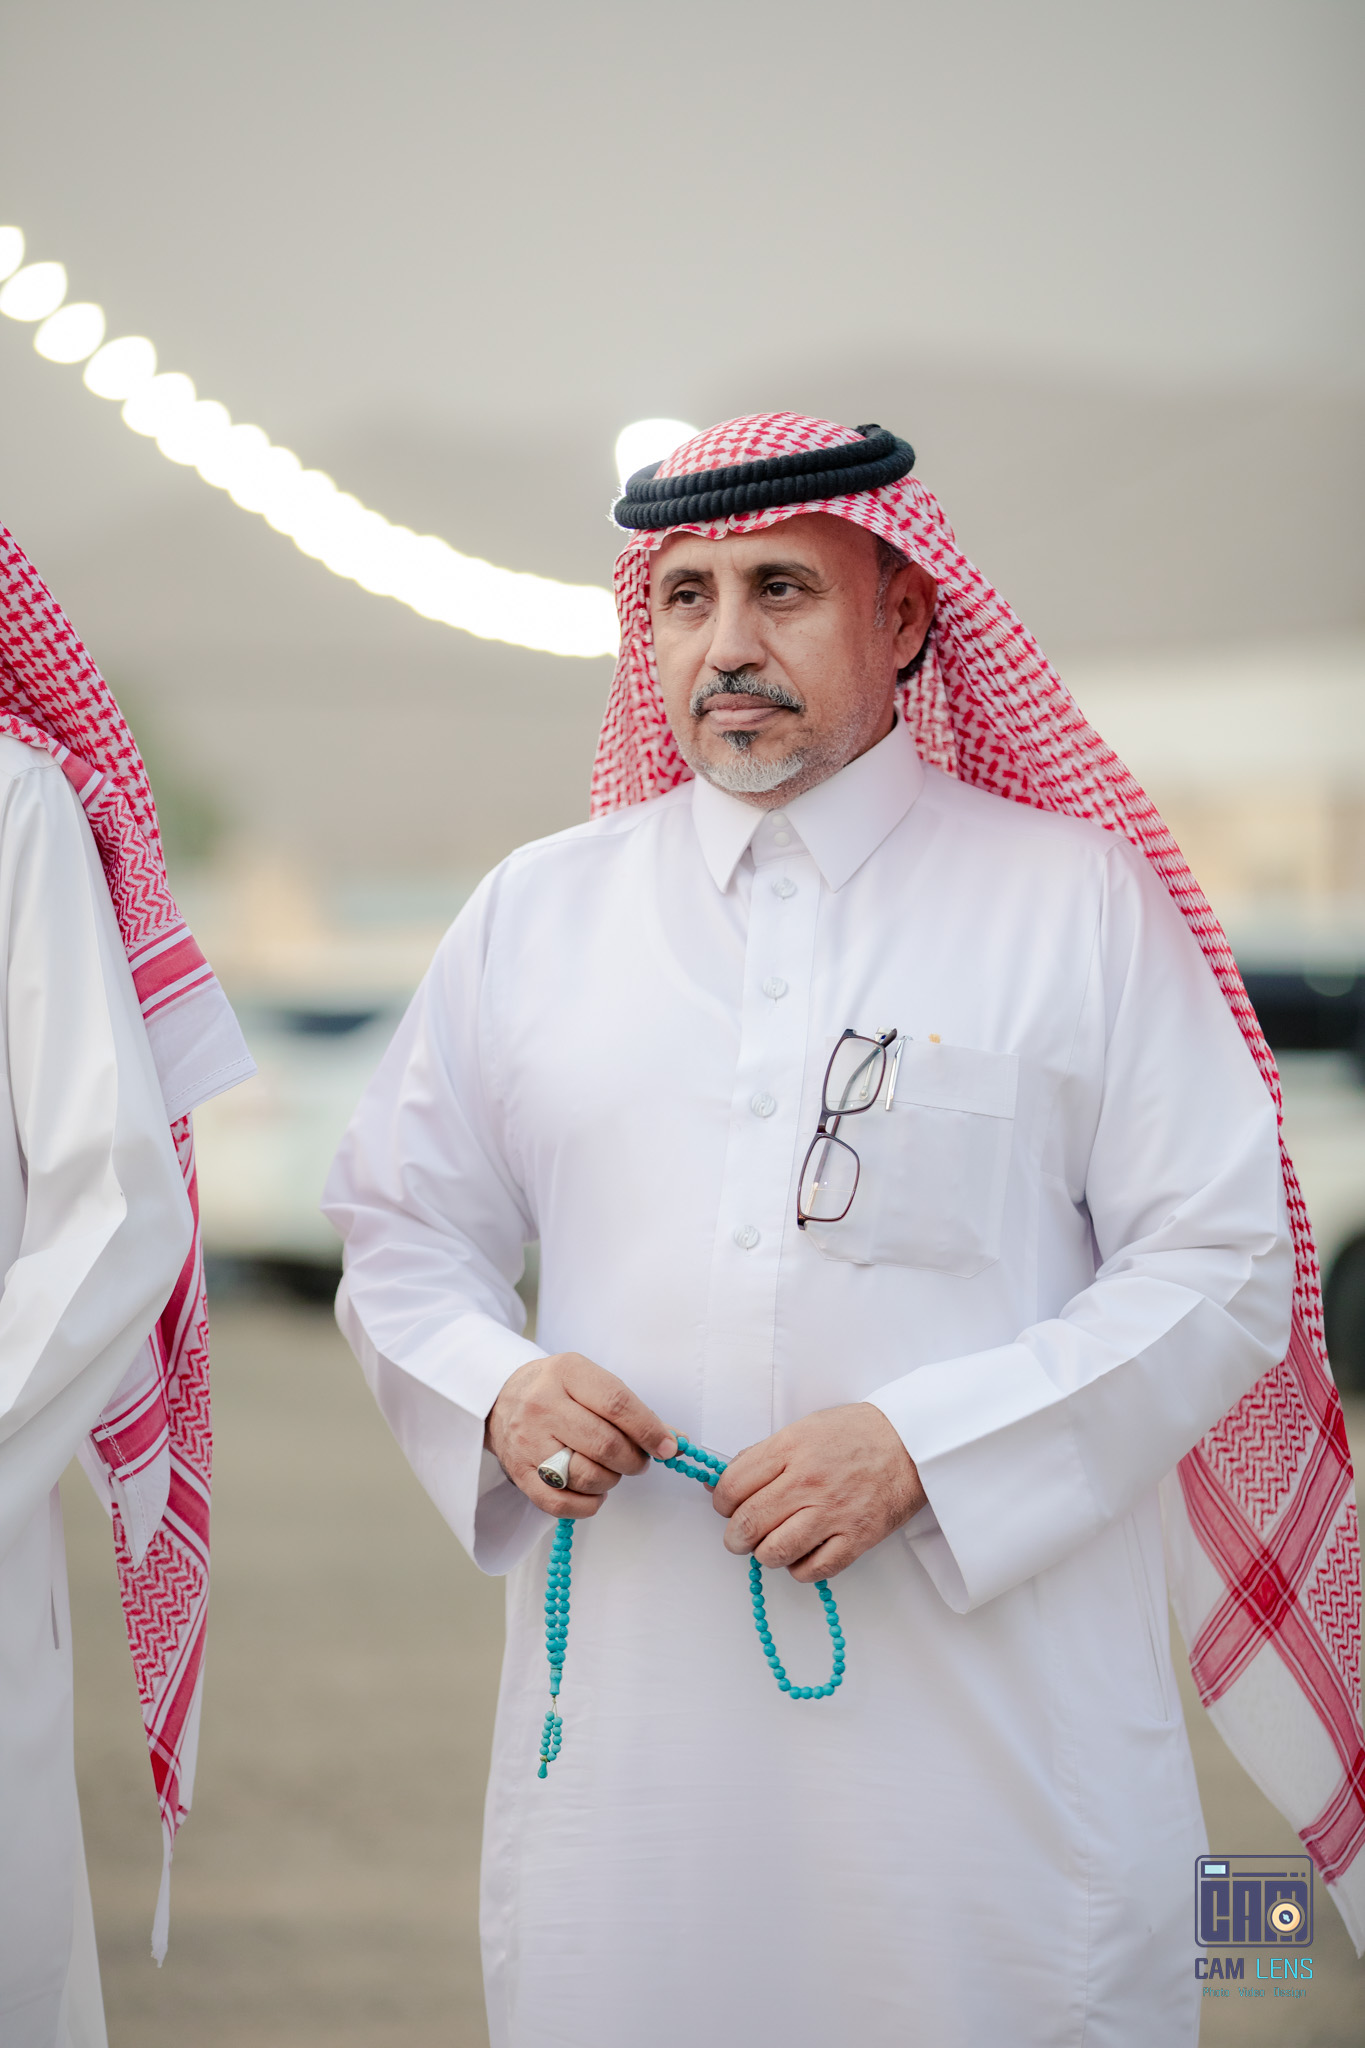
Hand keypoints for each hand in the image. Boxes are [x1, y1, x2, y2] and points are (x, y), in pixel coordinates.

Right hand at [485, 1352, 676, 1518]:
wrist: (501, 1399)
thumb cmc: (558, 1391)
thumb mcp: (591, 1383)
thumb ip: (632, 1410)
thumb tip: (675, 1442)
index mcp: (567, 1373)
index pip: (618, 1404)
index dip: (649, 1430)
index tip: (668, 1447)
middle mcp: (543, 1405)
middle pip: (605, 1444)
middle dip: (634, 1460)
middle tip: (639, 1461)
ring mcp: (528, 1441)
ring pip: (586, 1476)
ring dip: (612, 1480)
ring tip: (611, 1469)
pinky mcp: (519, 1474)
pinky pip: (562, 1504)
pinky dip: (588, 1503)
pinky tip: (593, 1490)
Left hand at [710, 1403, 925, 1580]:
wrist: (911, 1443)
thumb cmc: (855, 1434)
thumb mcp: (802, 1429)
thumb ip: (761, 1457)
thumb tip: (718, 1484)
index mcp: (791, 1448)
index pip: (732, 1486)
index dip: (720, 1502)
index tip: (726, 1507)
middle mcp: (808, 1481)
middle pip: (748, 1524)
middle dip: (735, 1537)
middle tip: (740, 1536)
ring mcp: (833, 1512)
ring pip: (775, 1552)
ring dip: (765, 1555)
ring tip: (772, 1545)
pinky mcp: (857, 1538)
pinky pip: (813, 1570)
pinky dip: (799, 1569)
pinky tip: (802, 1554)